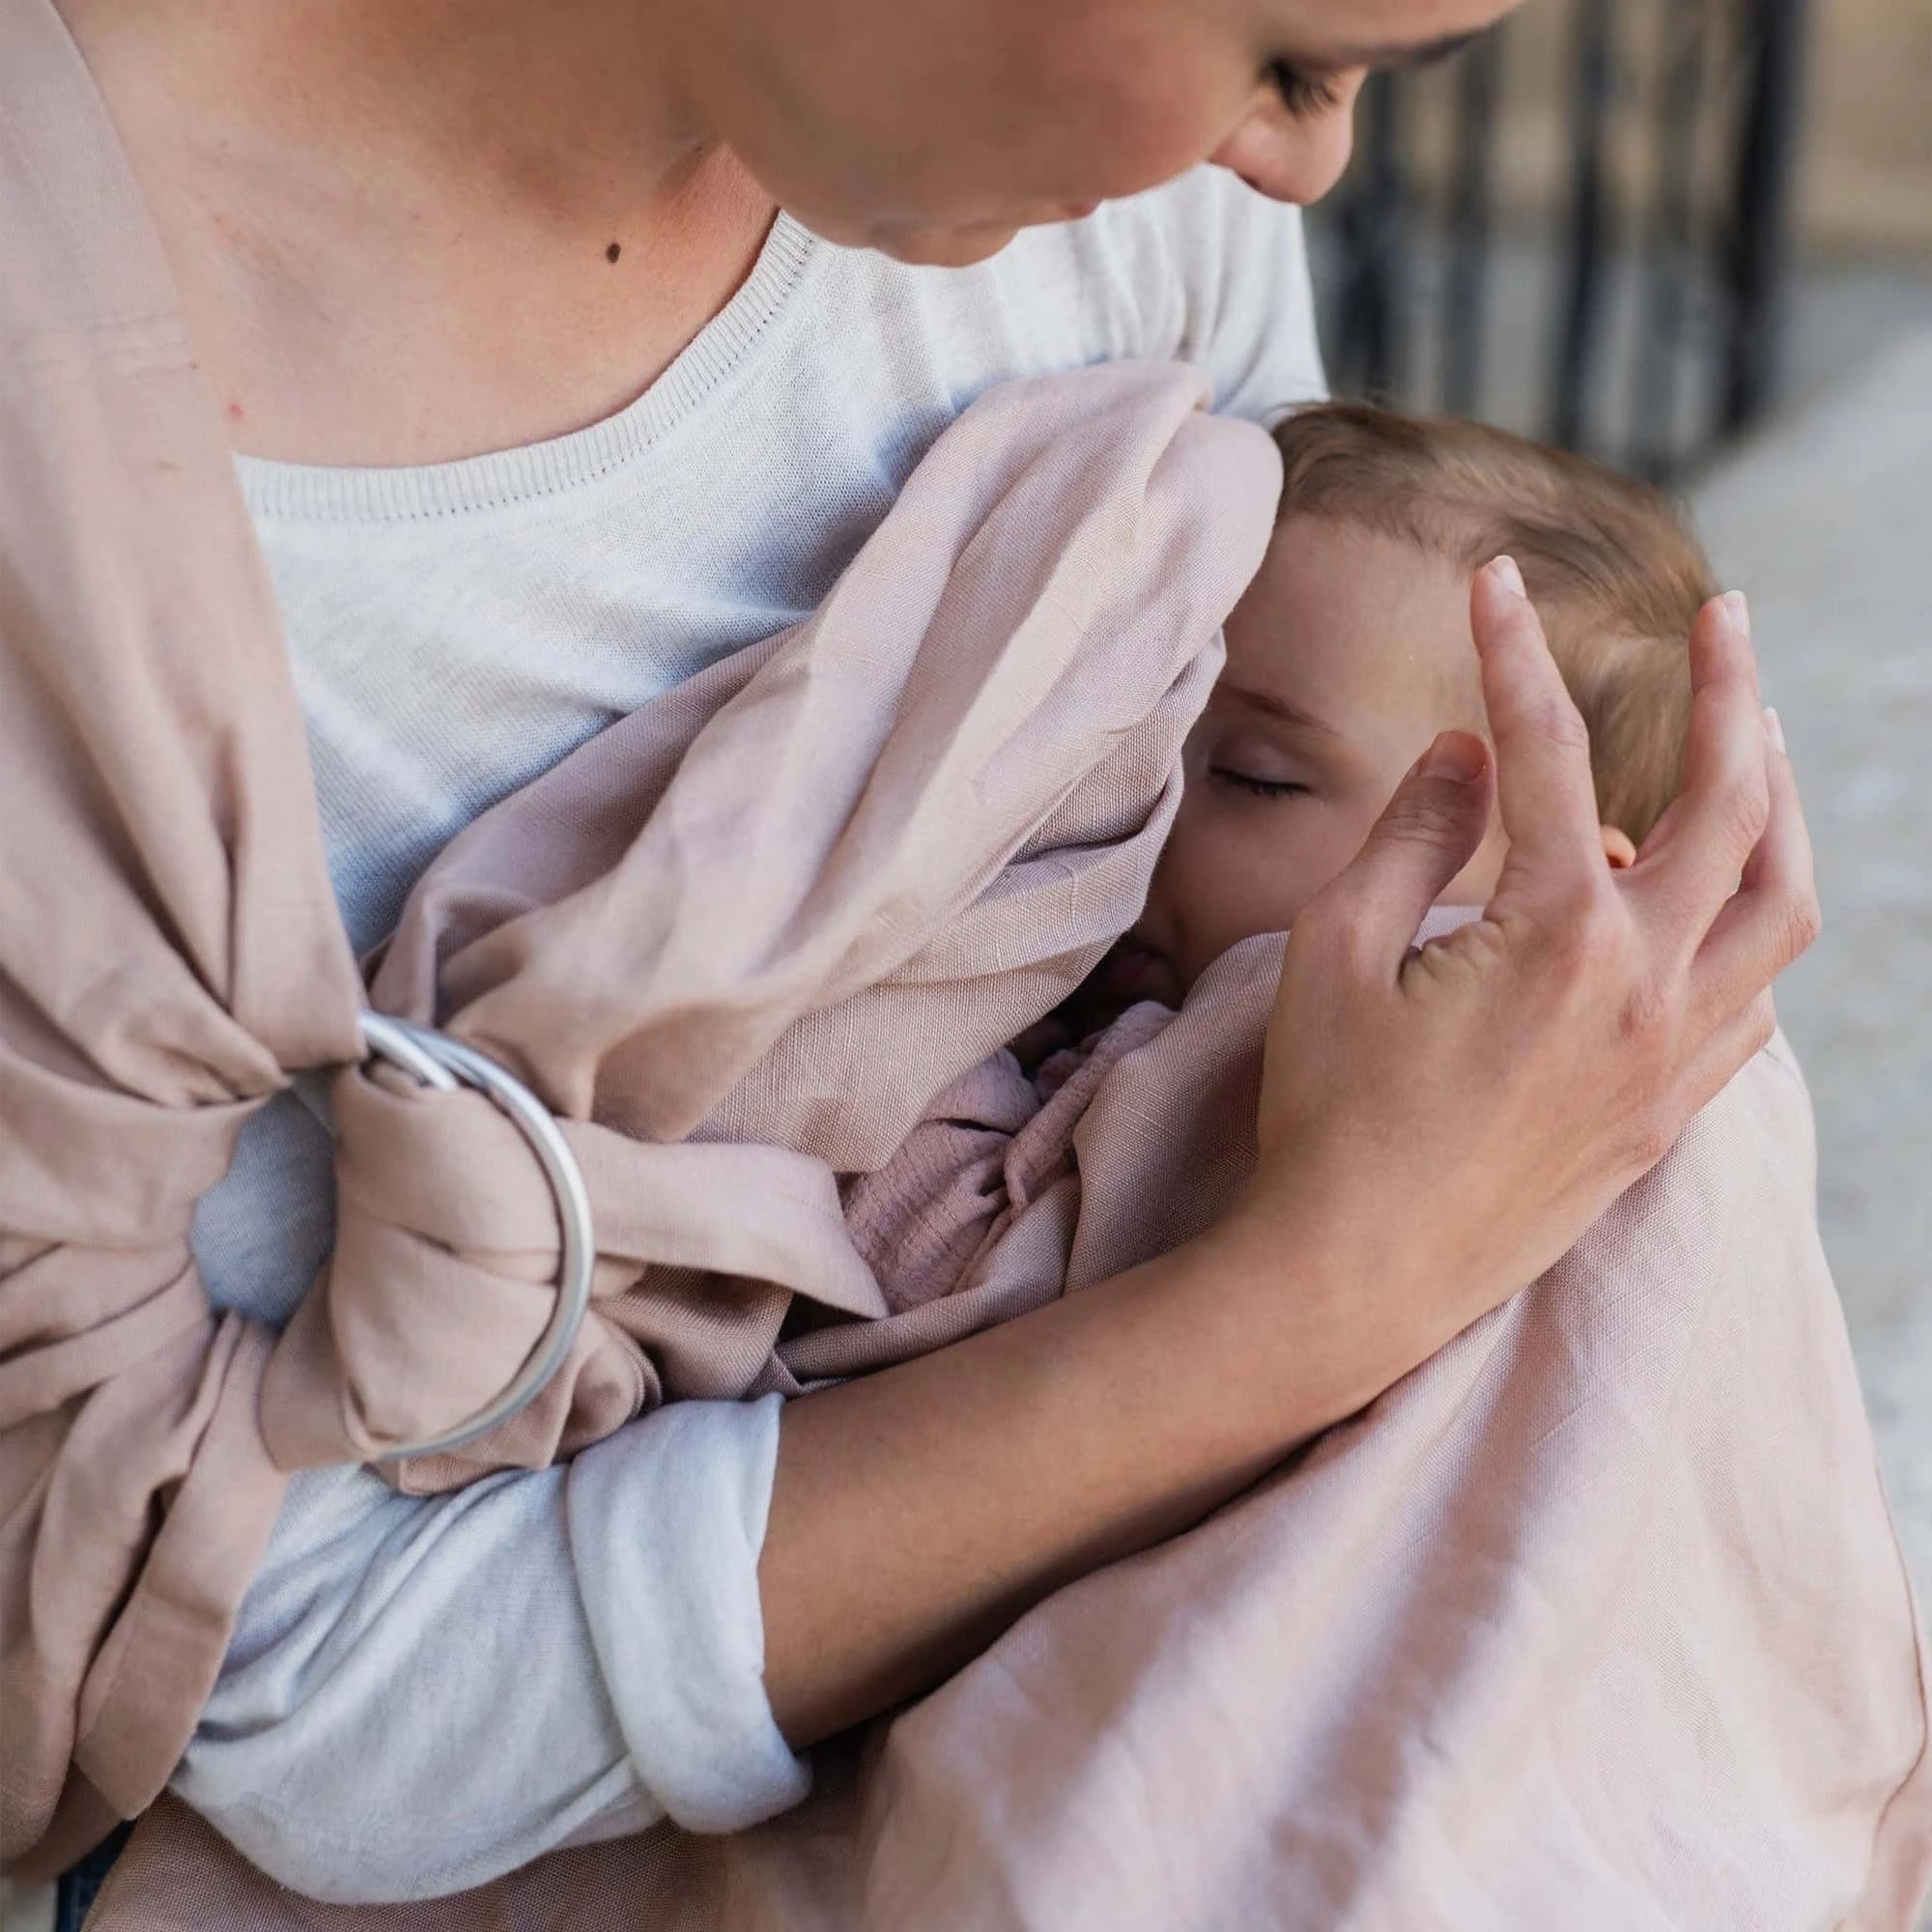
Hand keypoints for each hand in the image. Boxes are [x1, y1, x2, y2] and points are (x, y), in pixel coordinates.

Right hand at [1240, 560, 1815, 1389]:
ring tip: (1751, 741)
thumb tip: (1463, 753)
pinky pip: (1755, 997)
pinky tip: (1712, 898)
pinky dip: (1749, 923)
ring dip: (1777, 805)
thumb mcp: (1336, 953)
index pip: (1547, 755)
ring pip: (1779, 902)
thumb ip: (1411, 836)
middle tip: (1721, 616)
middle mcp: (1646, 987)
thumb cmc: (1326, 1116)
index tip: (1491, 582)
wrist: (1354, 1276)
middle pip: (1733, 803)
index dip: (1512, 655)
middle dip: (1729, 691)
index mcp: (1556, 936)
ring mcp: (1674, 1056)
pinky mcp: (1670, 1112)